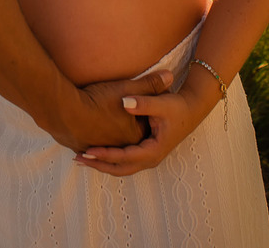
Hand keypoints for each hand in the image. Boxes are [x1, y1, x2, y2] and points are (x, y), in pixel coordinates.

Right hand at [45, 70, 172, 151]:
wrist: (62, 111)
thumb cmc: (96, 101)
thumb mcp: (127, 89)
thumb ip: (149, 84)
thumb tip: (170, 76)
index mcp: (133, 138)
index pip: (144, 128)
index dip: (146, 115)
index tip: (146, 105)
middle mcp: (117, 147)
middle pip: (128, 139)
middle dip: (131, 128)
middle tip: (130, 117)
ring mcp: (96, 148)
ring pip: (107, 143)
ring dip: (110, 137)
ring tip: (109, 123)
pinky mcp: (79, 146)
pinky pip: (89, 143)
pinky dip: (92, 138)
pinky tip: (88, 128)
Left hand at [72, 85, 213, 176]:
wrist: (190, 110)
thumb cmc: (177, 107)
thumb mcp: (162, 104)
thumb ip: (144, 102)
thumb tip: (125, 101)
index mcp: (154, 150)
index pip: (125, 157)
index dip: (106, 154)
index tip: (88, 149)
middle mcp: (150, 159)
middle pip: (120, 168)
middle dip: (99, 164)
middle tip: (78, 157)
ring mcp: (146, 158)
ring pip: (120, 168)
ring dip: (101, 164)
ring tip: (79, 157)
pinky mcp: (142, 153)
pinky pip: (122, 162)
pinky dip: (107, 159)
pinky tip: (93, 152)